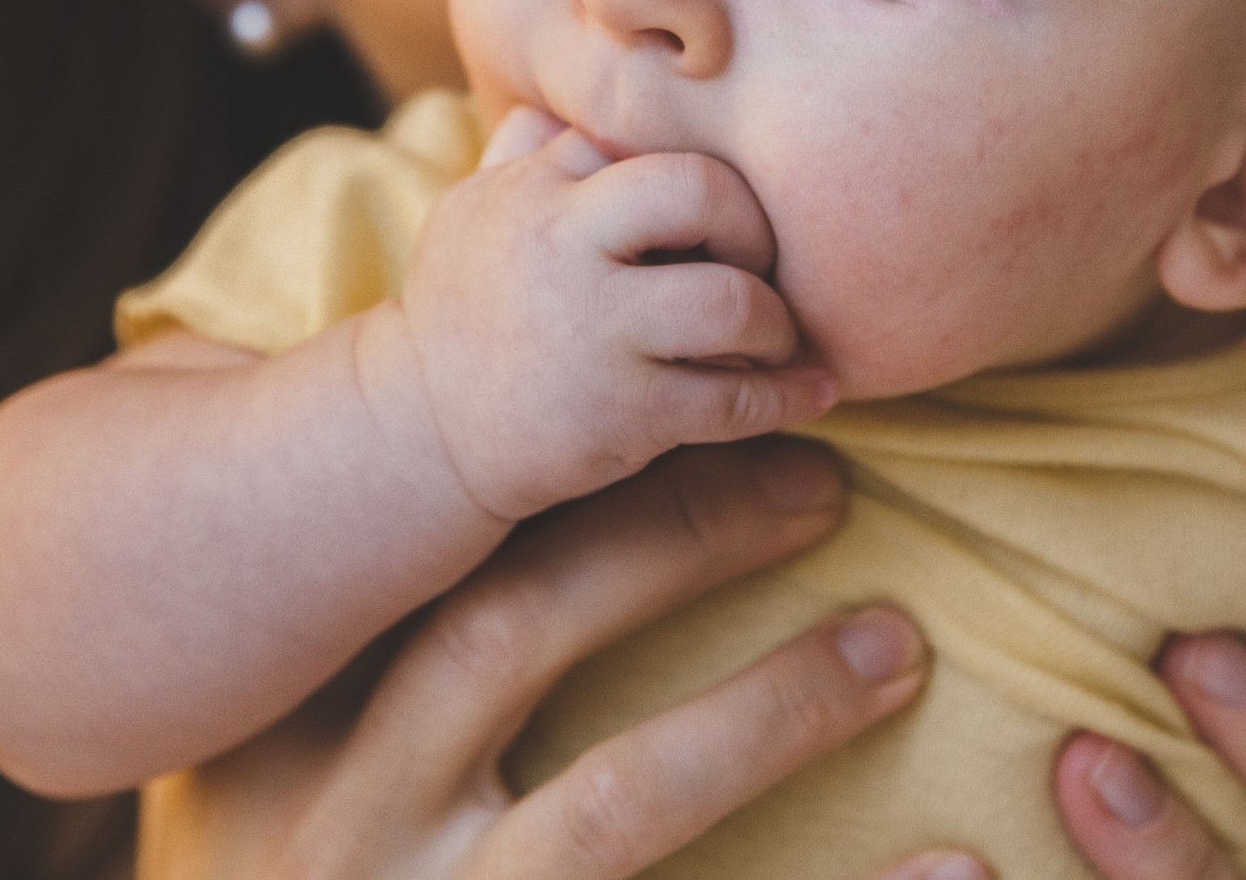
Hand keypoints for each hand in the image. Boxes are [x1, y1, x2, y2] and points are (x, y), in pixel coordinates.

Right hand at [141, 440, 937, 879]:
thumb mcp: (288, 794)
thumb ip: (376, 668)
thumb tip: (512, 499)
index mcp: (290, 750)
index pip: (432, 574)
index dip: (575, 486)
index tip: (712, 411)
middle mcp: (343, 834)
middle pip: (509, 637)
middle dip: (671, 542)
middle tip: (823, 486)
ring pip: (609, 809)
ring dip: (765, 713)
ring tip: (896, 648)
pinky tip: (957, 867)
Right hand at [394, 106, 834, 520]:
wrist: (419, 432)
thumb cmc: (464, 310)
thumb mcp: (474, 210)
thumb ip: (525, 149)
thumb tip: (564, 101)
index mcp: (534, 186)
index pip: (648, 143)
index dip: (697, 183)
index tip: (714, 220)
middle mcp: (563, 246)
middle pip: (700, 190)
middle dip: (752, 227)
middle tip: (756, 263)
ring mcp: (594, 331)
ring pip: (732, 302)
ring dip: (776, 324)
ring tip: (775, 337)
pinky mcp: (622, 413)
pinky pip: (733, 401)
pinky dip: (786, 397)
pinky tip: (809, 393)